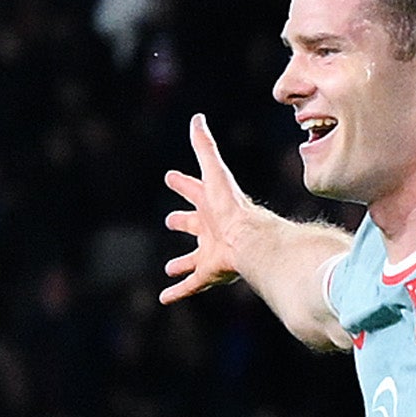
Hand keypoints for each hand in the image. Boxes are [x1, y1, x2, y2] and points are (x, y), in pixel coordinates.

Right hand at [157, 113, 280, 304]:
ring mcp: (210, 251)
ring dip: (182, 262)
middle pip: (194, 224)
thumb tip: (197, 118)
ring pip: (193, 258)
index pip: (194, 189)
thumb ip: (205, 147)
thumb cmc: (232, 206)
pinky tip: (164, 298)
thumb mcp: (215, 173)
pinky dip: (177, 291)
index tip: (170, 177)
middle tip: (171, 220)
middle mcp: (211, 228)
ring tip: (169, 267)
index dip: (182, 183)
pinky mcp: (209, 272)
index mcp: (211, 204)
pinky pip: (191, 284)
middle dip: (183, 222)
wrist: (251, 240)